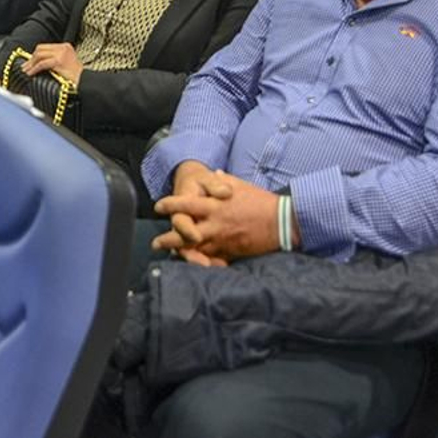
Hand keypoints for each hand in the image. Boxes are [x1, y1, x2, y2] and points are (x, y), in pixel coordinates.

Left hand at [24, 42, 82, 83]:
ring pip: (40, 55)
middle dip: (31, 58)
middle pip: (40, 49)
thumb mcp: (66, 63)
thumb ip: (54, 59)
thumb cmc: (76, 76)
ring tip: (26, 71)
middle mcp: (63, 48)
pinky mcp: (59, 61)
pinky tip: (31, 73)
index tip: (29, 62)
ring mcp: (61, 54)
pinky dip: (35, 69)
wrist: (85, 81)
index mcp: (65, 46)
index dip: (35, 55)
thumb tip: (38, 62)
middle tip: (25, 67)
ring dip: (31, 64)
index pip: (45, 47)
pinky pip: (42, 64)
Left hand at [154, 171, 287, 262]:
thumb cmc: (260, 201)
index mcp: (215, 204)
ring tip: (169, 254)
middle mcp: (215, 223)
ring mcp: (222, 239)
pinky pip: (211, 258)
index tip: (158, 206)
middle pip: (185, 232)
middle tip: (156, 242)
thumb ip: (223, 181)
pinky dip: (200, 260)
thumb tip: (214, 174)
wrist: (280, 221)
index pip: (186, 204)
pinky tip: (191, 263)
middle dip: (168, 237)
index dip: (170, 205)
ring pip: (195, 248)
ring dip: (180, 251)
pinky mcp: (230, 251)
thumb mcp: (240, 185)